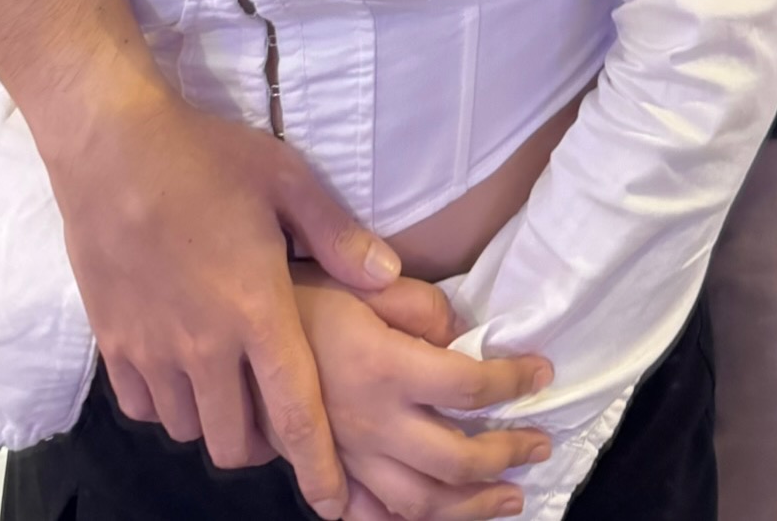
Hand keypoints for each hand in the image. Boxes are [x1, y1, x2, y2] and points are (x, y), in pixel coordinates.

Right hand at [46, 81, 403, 518]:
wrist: (113, 146)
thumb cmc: (209, 157)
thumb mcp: (288, 181)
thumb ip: (340, 237)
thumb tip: (389, 277)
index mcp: (257, 312)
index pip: (296, 413)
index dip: (318, 467)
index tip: (334, 504)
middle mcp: (203, 346)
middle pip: (238, 442)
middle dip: (266, 444)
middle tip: (279, 415)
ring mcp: (152, 349)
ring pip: (189, 430)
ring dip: (216, 421)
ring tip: (231, 386)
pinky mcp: (112, 343)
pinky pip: (143, 407)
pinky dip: (167, 403)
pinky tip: (182, 368)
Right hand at [281, 265, 554, 520]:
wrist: (233, 325)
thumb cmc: (304, 289)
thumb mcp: (364, 279)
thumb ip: (419, 303)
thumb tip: (460, 333)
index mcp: (384, 368)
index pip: (468, 386)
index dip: (513, 382)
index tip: (543, 373)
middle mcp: (369, 423)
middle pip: (453, 461)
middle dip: (506, 455)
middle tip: (539, 445)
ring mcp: (344, 455)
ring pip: (418, 504)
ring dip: (471, 507)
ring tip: (509, 497)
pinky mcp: (323, 469)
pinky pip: (368, 514)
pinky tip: (435, 518)